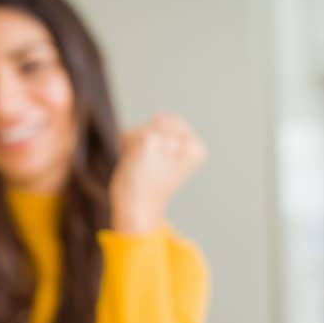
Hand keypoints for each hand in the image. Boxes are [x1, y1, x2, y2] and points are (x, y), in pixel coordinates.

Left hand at [109, 113, 206, 233]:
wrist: (137, 208)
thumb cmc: (153, 183)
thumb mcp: (167, 155)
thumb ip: (166, 129)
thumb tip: (160, 114)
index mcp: (198, 148)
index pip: (174, 123)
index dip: (162, 140)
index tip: (161, 163)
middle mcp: (188, 142)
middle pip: (159, 122)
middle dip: (149, 139)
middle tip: (150, 165)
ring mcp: (168, 139)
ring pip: (143, 127)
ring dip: (136, 143)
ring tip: (142, 165)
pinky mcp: (148, 140)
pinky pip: (130, 132)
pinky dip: (125, 145)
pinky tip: (132, 163)